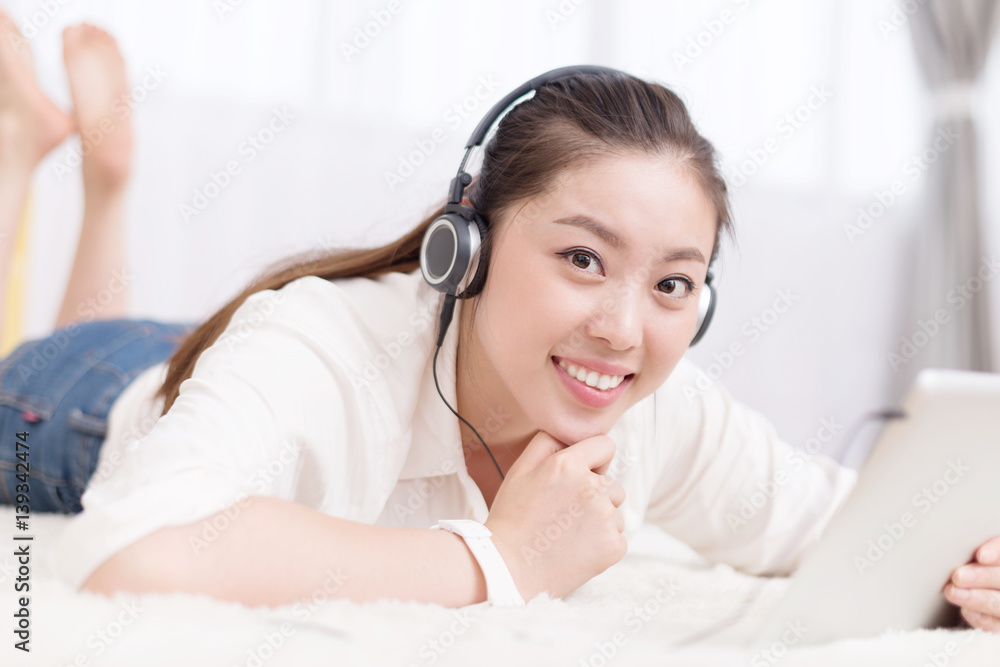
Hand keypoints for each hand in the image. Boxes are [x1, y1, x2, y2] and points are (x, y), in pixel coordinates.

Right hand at [485, 430, 626, 600]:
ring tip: (567, 535)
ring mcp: (605, 518)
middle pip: (612, 484)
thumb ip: (547, 443)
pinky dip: (602, 545)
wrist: (508, 570)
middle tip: (563, 514)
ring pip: (614, 512)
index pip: (606, 446)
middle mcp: (592, 488)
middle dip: (594, 495)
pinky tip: (577, 550)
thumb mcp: (520, 471)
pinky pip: (618, 538)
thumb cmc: (511, 519)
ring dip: (599, 521)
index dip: (594, 460)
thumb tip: (571, 433)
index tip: (580, 476)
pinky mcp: (613, 546)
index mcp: (569, 465)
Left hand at [942, 536, 999, 630]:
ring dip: (977, 598)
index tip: (980, 555)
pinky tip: (966, 612)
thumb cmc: (964, 563)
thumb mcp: (966, 551)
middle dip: (984, 576)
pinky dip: (982, 619)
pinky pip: (997, 626)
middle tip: (958, 576)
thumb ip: (967, 545)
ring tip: (952, 592)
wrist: (970, 592)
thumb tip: (949, 533)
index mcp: (999, 558)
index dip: (997, 551)